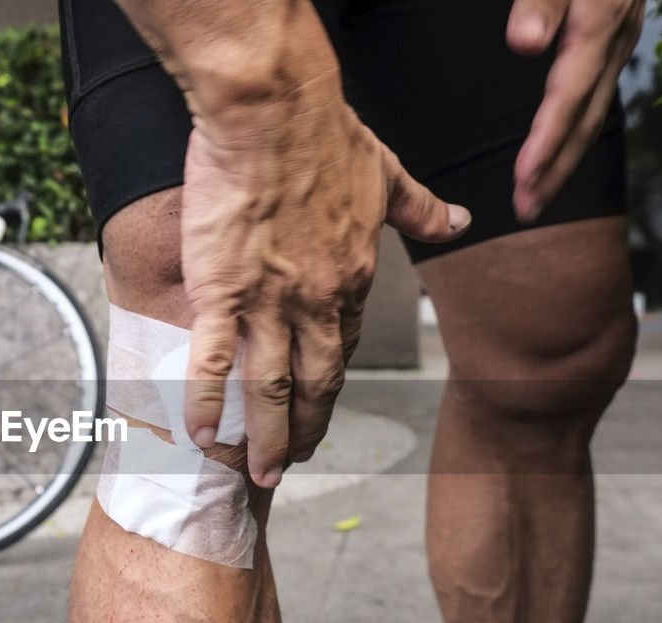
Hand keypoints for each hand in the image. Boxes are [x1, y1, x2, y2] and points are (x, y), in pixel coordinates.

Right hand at [181, 100, 468, 487]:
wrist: (275, 112)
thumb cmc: (326, 135)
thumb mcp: (389, 172)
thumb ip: (422, 207)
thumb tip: (461, 218)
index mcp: (354, 279)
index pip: (343, 351)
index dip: (330, 389)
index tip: (319, 412)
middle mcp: (318, 302)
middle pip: (314, 385)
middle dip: (303, 432)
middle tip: (289, 464)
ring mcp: (270, 302)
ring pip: (270, 387)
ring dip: (264, 437)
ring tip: (256, 472)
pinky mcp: (223, 291)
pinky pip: (213, 360)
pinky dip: (206, 401)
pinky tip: (199, 434)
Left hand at [508, 0, 645, 220]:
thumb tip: (524, 44)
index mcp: (597, 23)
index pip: (567, 98)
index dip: (544, 144)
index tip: (522, 181)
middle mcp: (614, 40)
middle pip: (584, 120)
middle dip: (555, 170)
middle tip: (525, 211)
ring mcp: (619, 40)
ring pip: (594, 113)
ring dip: (565, 158)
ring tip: (536, 195)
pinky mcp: (614, 37)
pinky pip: (597, 97)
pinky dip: (577, 131)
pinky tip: (560, 150)